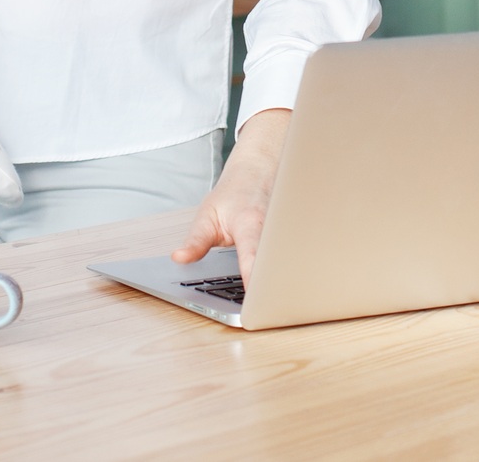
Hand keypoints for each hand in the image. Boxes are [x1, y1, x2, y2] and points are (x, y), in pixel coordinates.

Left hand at [173, 108, 290, 287]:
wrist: (260, 168)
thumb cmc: (233, 194)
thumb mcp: (208, 214)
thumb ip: (195, 241)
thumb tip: (179, 258)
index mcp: (249, 222)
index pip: (252, 253)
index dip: (253, 275)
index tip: (253, 296)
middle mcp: (274, 227)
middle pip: (278, 261)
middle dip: (274, 285)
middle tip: (267, 311)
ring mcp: (290, 230)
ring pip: (292, 259)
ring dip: (286, 279)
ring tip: (280, 302)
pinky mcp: (299, 234)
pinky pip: (297, 256)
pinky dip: (293, 271)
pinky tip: (290, 286)